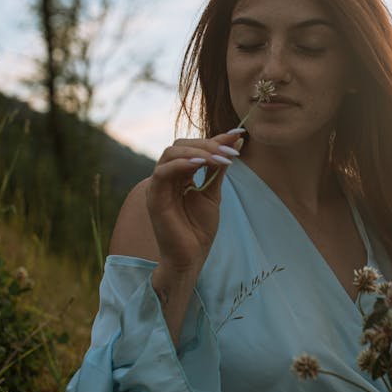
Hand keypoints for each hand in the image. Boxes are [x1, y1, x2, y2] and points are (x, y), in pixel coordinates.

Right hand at [146, 129, 242, 273]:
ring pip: (171, 153)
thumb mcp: (213, 193)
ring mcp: (158, 186)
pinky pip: (162, 172)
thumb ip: (219, 168)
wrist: (191, 257)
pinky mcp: (153, 198)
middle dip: (208, 144)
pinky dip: (180, 164)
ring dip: (197, 151)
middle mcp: (167, 176)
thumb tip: (235, 142)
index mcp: (179, 174)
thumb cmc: (199, 229)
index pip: (194, 147)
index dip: (215, 138)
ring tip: (219, 158)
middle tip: (230, 151)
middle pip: (180, 145)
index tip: (238, 134)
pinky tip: (200, 163)